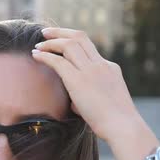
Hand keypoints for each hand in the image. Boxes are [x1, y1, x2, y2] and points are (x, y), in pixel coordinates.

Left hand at [31, 27, 145, 142]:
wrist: (123, 127)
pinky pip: (58, 61)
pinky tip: (35, 55)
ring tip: (38, 44)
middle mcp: (101, 65)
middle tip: (46, 32)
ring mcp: (90, 71)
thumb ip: (89, 98)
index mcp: (110, 68)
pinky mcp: (78, 81)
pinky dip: (45, 56)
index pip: (90, 49)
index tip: (60, 43)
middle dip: (61, 32)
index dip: (73, 43)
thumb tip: (74, 103)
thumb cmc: (115, 124)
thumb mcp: (105, 104)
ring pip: (69, 44)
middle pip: (80, 37)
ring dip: (51, 41)